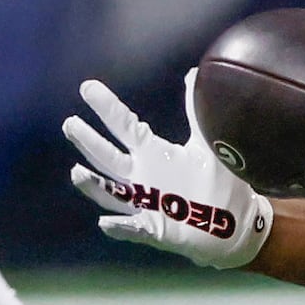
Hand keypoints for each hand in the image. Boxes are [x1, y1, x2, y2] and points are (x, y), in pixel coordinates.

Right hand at [63, 69, 272, 267]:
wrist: (234, 223)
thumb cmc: (216, 183)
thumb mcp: (206, 144)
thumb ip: (197, 113)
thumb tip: (193, 74)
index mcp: (153, 154)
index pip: (124, 126)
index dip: (107, 107)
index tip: (88, 87)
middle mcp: (143, 177)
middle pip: (109, 157)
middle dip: (89, 142)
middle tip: (70, 123)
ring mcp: (146, 204)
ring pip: (112, 194)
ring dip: (94, 185)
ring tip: (76, 172)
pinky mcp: (156, 230)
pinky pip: (134, 228)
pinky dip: (120, 227)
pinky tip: (105, 222)